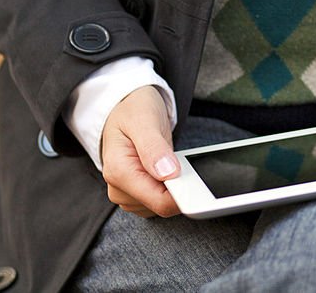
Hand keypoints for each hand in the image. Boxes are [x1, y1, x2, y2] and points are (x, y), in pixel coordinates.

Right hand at [100, 86, 180, 217]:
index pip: (159, 201)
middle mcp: (119, 188)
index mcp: (119, 172)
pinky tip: (168, 167)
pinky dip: (170, 187)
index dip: (183, 194)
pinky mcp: (136, 194)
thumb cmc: (133, 110)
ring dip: (175, 186)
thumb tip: (168, 173)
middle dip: (178, 187)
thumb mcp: (143, 120)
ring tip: (170, 160)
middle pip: (162, 206)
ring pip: (163, 205)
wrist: (127, 108)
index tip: (196, 178)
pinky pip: (160, 200)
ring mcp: (127, 194)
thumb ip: (154, 148)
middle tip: (179, 158)